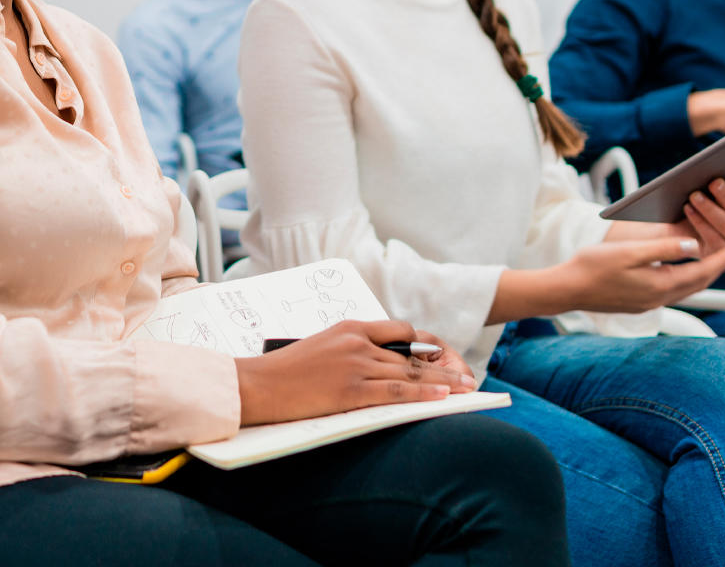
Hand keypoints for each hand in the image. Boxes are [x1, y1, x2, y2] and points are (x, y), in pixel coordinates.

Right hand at [234, 320, 476, 425]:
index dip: (425, 346)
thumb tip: (375, 363)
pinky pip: (396, 391)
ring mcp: (355, 365)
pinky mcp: (351, 390)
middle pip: (412, 354)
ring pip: (410, 373)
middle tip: (467, 375)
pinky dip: (423, 394)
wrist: (258, 384)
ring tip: (466, 387)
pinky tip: (442, 397)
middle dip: (443, 365)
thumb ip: (350, 350)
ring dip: (442, 381)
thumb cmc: (284, 370)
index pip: (400, 331)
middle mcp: (357, 342)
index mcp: (350, 327)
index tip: (439, 356)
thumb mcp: (321, 347)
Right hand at [554, 238, 724, 313]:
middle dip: (718, 268)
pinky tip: (683, 272)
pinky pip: (673, 291)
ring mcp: (648, 303)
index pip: (700, 272)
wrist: (567, 289)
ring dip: (703, 275)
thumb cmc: (592, 267)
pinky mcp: (639, 303)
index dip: (722, 260)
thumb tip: (694, 246)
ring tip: (715, 261)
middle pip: (698, 284)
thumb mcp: (629, 252)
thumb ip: (663, 248)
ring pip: (686, 289)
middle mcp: (658, 298)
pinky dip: (686, 280)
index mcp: (658, 285)